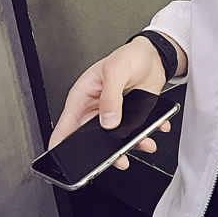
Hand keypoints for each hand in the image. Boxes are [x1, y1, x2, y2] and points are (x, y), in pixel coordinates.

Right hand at [48, 37, 177, 169]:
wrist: (153, 56)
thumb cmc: (129, 56)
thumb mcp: (116, 71)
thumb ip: (111, 96)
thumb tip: (108, 121)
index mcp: (83, 97)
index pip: (66, 126)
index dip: (62, 145)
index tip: (65, 160)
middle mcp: (97, 110)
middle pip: (92, 140)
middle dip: (104, 154)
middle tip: (117, 159)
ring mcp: (115, 116)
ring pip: (117, 141)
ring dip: (131, 146)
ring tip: (144, 144)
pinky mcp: (132, 118)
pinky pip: (137, 134)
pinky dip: (147, 136)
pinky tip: (155, 131)